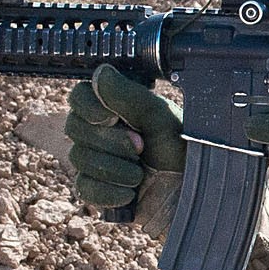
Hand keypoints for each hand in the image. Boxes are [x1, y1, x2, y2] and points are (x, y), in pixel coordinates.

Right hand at [64, 64, 185, 233]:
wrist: (194, 197)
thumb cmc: (187, 154)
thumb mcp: (162, 120)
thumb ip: (130, 96)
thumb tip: (102, 72)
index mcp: (119, 108)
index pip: (80, 96)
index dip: (89, 107)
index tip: (111, 117)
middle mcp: (104, 131)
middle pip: (74, 126)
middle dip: (110, 141)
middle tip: (141, 147)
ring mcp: (97, 160)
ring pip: (78, 157)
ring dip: (114, 169)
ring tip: (141, 174)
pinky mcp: (97, 189)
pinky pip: (84, 187)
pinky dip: (109, 192)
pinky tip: (130, 194)